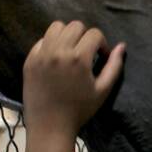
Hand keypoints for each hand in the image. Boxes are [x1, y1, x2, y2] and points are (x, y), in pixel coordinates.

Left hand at [22, 21, 125, 137]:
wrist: (50, 126)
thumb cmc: (79, 110)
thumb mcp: (102, 90)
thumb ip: (114, 66)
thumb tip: (122, 46)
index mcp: (78, 58)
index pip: (94, 34)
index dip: (102, 44)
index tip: (101, 57)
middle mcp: (58, 51)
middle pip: (75, 26)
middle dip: (85, 36)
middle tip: (86, 53)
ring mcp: (41, 54)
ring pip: (56, 27)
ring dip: (67, 34)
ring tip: (70, 51)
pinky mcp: (30, 60)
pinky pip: (42, 41)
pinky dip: (51, 44)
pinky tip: (56, 59)